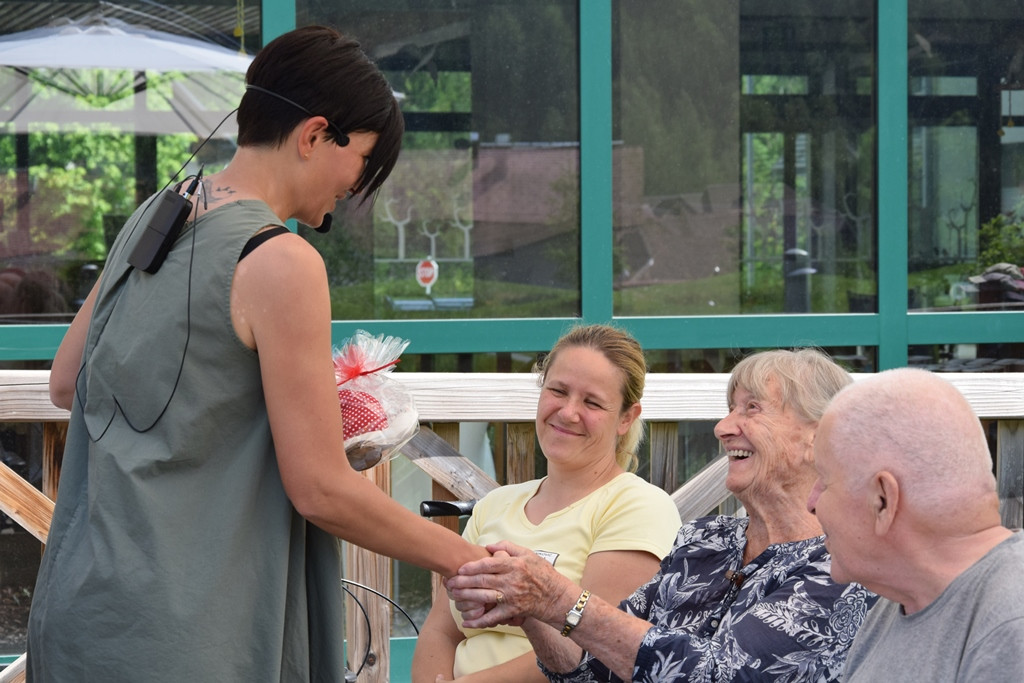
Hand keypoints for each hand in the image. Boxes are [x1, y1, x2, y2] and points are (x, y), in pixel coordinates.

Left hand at [446, 540, 576, 628]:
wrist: (557, 597)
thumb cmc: (542, 573)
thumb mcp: (529, 554)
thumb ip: (508, 547)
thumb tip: (489, 546)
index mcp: (514, 565)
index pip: (488, 564)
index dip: (472, 566)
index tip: (460, 568)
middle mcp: (511, 581)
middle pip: (482, 581)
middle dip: (463, 582)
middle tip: (450, 583)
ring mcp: (511, 597)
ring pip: (484, 597)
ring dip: (467, 597)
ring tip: (454, 596)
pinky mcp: (513, 611)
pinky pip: (492, 617)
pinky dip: (478, 620)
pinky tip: (466, 621)